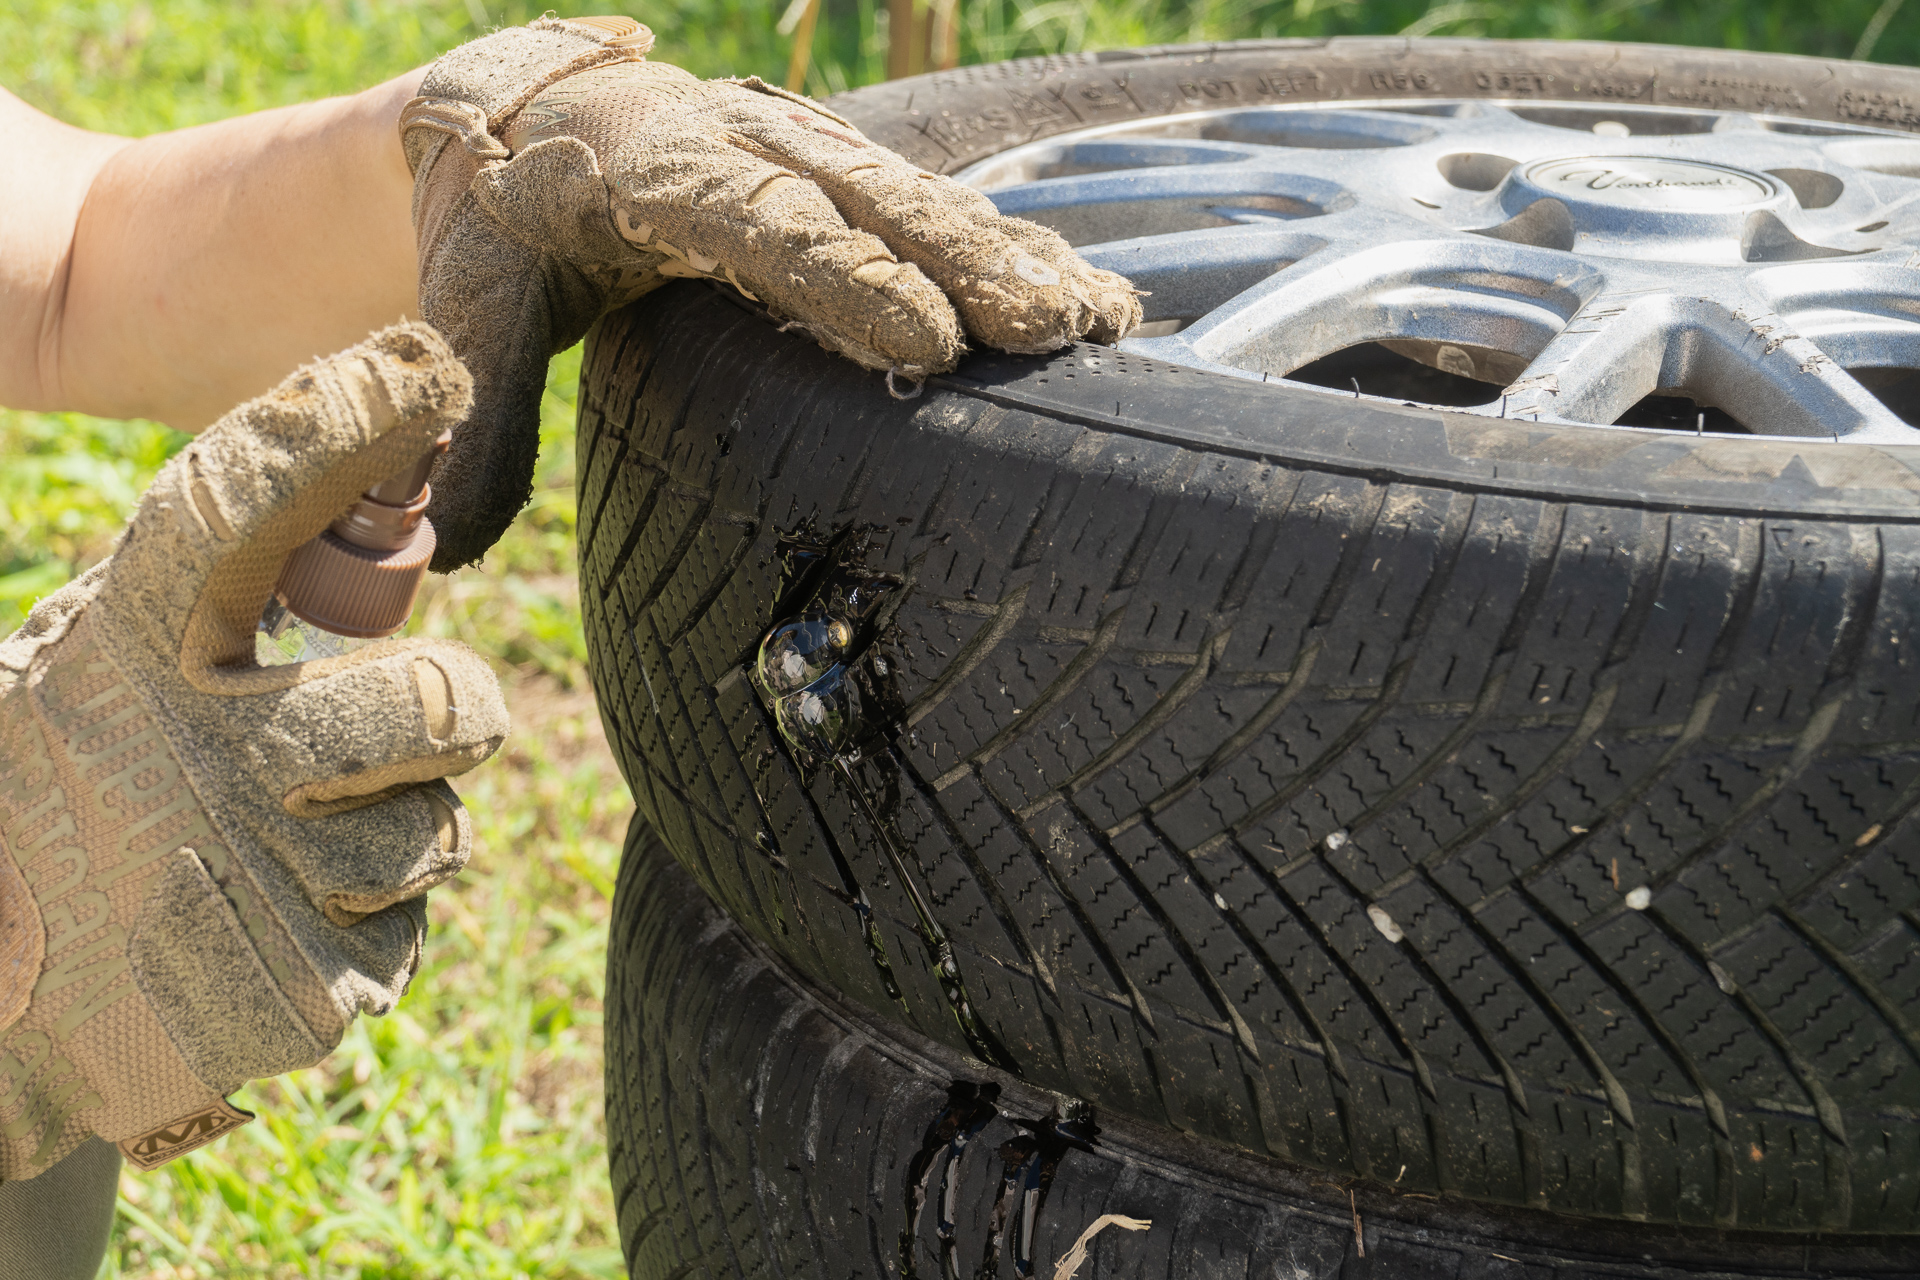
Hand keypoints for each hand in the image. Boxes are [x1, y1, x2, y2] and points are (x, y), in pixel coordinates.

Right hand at [0, 324, 506, 1178]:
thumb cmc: (78, 787)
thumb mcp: (117, 660)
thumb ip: (226, 584)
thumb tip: (395, 428)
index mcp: (132, 644)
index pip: (234, 507)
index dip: (334, 427)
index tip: (421, 364)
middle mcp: (188, 752)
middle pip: (438, 706)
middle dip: (451, 715)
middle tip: (419, 725)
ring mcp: (235, 884)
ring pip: (429, 838)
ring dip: (388, 845)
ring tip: (284, 849)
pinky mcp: (277, 1003)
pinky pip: (394, 946)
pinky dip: (352, 942)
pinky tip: (264, 936)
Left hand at [400, 15, 1142, 569]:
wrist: (530, 108)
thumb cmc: (502, 220)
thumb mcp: (470, 302)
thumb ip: (467, 416)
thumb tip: (431, 549)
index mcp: (653, 170)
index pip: (755, 221)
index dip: (840, 277)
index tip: (922, 339)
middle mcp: (748, 145)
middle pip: (870, 204)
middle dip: (964, 267)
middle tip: (1044, 334)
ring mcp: (809, 152)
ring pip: (924, 202)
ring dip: (1013, 262)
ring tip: (1097, 326)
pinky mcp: (849, 175)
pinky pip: (942, 212)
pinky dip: (1023, 255)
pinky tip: (1098, 308)